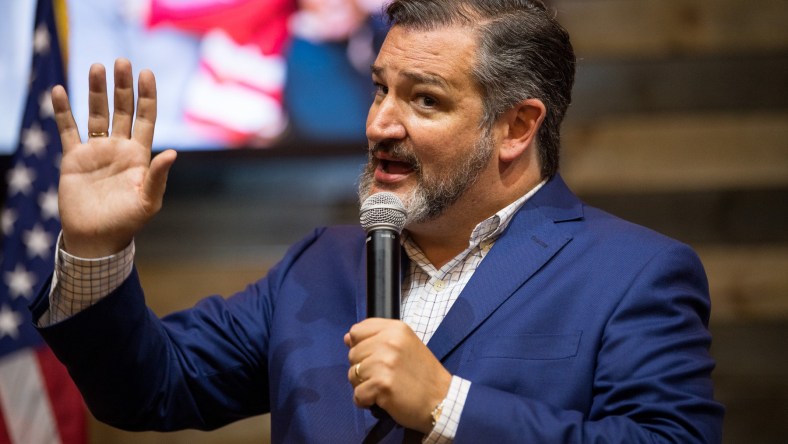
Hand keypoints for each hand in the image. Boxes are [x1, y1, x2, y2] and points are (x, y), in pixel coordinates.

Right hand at [52, 58, 176, 256]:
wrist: (97, 238)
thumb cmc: (128, 222)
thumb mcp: (148, 201)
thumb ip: (158, 176)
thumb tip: (173, 153)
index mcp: (140, 155)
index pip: (146, 118)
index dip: (146, 96)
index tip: (146, 73)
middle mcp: (119, 148)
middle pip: (122, 109)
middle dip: (122, 86)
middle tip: (121, 61)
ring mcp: (96, 151)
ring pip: (96, 114)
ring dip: (96, 91)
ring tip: (96, 66)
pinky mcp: (74, 158)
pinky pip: (67, 130)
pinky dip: (62, 111)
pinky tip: (58, 90)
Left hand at [345, 318, 451, 432]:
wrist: (442, 400)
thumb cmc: (423, 375)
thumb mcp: (405, 345)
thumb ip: (377, 339)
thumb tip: (347, 338)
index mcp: (395, 328)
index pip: (357, 331)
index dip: (360, 346)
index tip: (374, 357)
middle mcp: (389, 341)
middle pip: (352, 354)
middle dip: (362, 369)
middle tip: (384, 376)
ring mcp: (385, 362)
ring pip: (352, 375)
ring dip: (364, 386)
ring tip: (384, 388)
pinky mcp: (382, 384)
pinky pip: (357, 394)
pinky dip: (366, 401)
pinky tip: (382, 400)